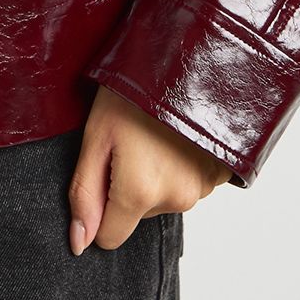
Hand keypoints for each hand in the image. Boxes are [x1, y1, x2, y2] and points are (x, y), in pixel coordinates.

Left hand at [68, 86, 231, 252]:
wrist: (183, 56)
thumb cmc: (132, 91)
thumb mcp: (96, 135)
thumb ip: (84, 194)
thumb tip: (79, 243)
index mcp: (140, 192)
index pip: (109, 237)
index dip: (99, 207)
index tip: (104, 168)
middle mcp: (177, 199)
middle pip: (137, 214)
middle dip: (128, 185)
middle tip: (131, 140)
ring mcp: (202, 187)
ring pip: (163, 199)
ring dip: (156, 175)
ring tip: (155, 134)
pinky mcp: (220, 174)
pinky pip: (188, 185)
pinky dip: (179, 167)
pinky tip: (176, 137)